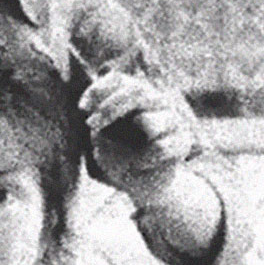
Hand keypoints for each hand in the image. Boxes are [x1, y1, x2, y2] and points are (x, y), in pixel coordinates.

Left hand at [79, 70, 193, 198]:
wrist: (145, 185)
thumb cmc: (120, 157)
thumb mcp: (103, 139)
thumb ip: (101, 125)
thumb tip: (99, 125)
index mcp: (135, 94)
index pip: (118, 79)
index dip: (99, 89)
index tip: (82, 108)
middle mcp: (156, 101)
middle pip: (135, 90)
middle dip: (108, 108)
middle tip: (92, 125)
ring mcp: (171, 119)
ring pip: (147, 119)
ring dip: (126, 136)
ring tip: (122, 148)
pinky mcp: (181, 142)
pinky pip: (160, 147)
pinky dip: (144, 159)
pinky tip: (140, 165)